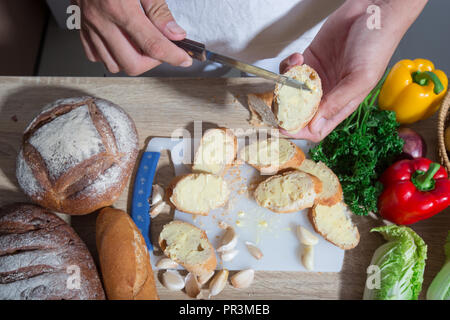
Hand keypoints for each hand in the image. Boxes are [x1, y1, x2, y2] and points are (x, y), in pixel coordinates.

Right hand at [73, 0, 191, 74]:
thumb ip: (158, 10)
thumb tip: (174, 34)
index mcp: (119, 8)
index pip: (152, 44)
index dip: (173, 56)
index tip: (183, 60)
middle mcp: (102, 21)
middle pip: (132, 64)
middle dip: (152, 62)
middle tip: (162, 50)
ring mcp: (90, 26)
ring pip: (114, 65)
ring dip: (133, 61)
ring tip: (142, 46)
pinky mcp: (81, 27)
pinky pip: (95, 56)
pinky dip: (112, 56)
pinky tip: (121, 44)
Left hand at [279, 0, 427, 141]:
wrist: (373, 11)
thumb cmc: (377, 44)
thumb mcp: (361, 78)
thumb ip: (338, 102)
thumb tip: (315, 126)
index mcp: (341, 105)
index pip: (316, 129)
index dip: (299, 131)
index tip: (283, 128)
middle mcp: (327, 94)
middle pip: (298, 113)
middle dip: (285, 111)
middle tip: (276, 103)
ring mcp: (316, 78)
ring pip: (290, 92)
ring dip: (284, 85)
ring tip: (294, 71)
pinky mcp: (309, 60)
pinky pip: (290, 70)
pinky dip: (288, 66)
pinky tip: (298, 57)